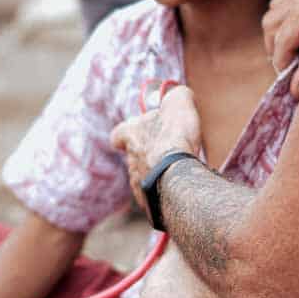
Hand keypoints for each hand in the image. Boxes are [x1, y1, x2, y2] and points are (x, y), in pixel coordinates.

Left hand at [111, 86, 201, 209]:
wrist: (177, 177)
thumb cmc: (175, 138)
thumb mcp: (179, 104)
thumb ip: (177, 96)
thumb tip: (180, 93)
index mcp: (132, 136)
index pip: (118, 134)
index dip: (125, 133)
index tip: (131, 133)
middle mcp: (131, 161)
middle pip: (134, 157)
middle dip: (149, 155)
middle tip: (168, 153)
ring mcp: (138, 185)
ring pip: (145, 178)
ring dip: (157, 175)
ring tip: (178, 173)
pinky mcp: (149, 204)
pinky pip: (156, 197)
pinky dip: (165, 193)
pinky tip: (180, 190)